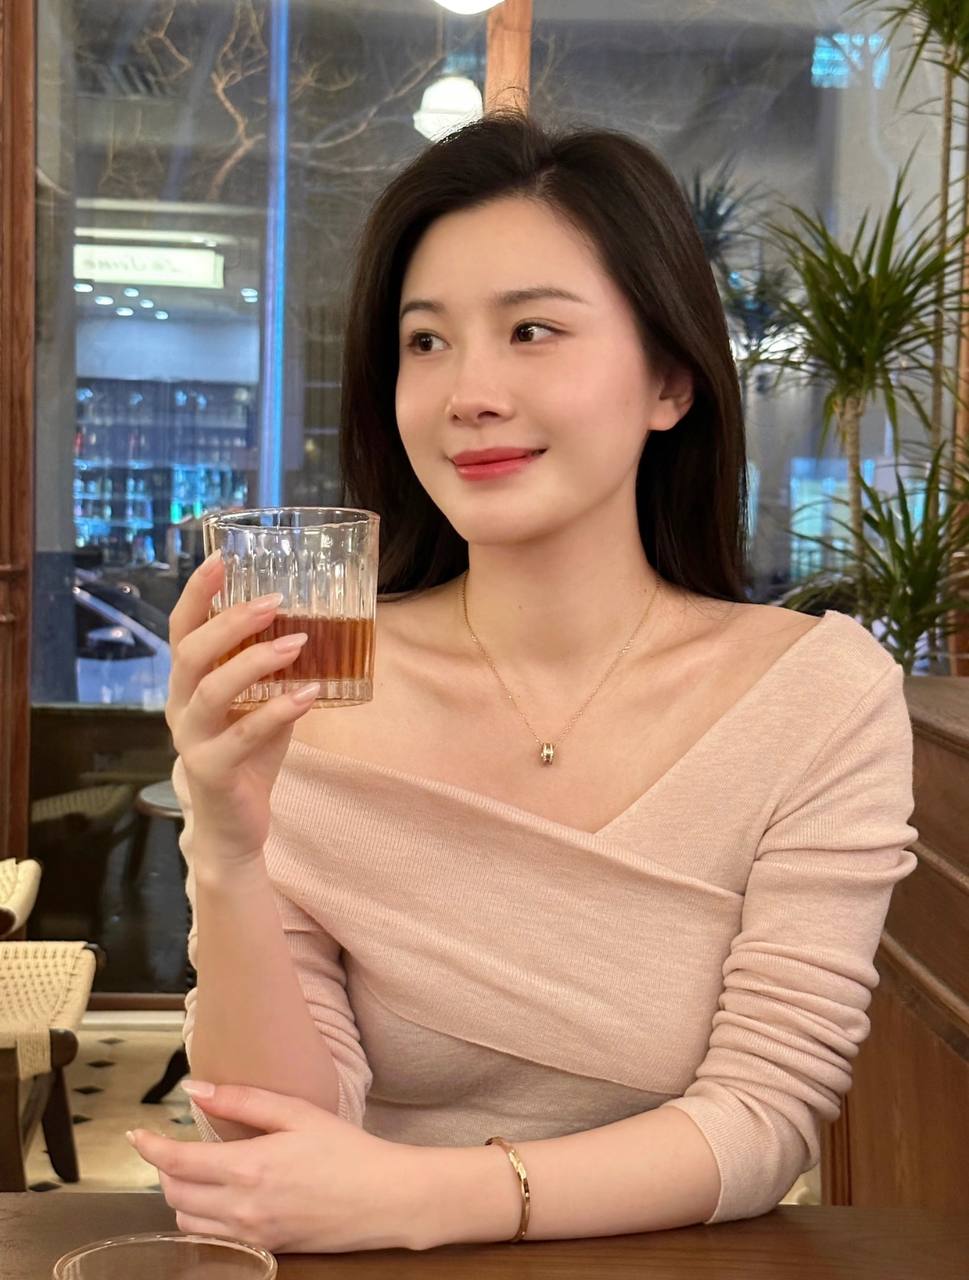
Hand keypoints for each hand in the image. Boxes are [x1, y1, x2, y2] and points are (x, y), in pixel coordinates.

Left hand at [127, 1081, 426, 1253]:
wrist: (385, 1199)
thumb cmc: (346, 1150)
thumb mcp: (297, 1113)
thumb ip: (242, 1101)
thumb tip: (196, 1091)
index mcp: (249, 1168)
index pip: (178, 1162)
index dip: (149, 1148)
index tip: (136, 1135)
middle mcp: (243, 1207)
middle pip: (175, 1194)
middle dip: (166, 1168)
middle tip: (175, 1146)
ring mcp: (252, 1234)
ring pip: (188, 1222)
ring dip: (182, 1195)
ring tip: (200, 1170)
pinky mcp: (264, 1250)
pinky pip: (213, 1239)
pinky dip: (204, 1218)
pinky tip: (222, 1197)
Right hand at [165, 554, 319, 865]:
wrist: (234, 826)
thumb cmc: (249, 754)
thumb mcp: (260, 703)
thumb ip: (273, 669)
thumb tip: (313, 622)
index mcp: (187, 683)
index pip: (181, 628)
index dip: (197, 591)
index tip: (222, 556)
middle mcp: (180, 706)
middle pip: (191, 652)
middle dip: (232, 621)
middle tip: (274, 601)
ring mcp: (192, 740)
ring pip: (212, 691)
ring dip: (257, 661)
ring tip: (299, 642)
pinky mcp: (212, 771)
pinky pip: (243, 736)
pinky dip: (278, 711)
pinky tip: (308, 695)